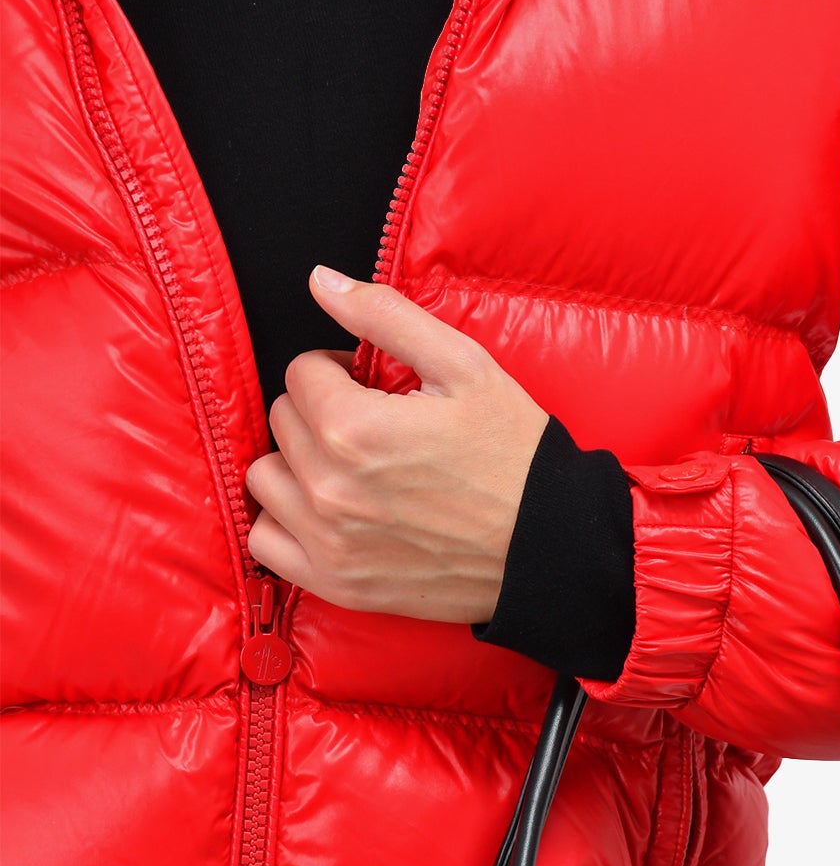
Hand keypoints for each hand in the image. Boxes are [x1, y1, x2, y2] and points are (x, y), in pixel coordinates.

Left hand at [245, 266, 549, 621]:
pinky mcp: (337, 583)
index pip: (302, 372)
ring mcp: (329, 542)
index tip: (374, 388)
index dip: (339, 370)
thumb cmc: (514, 457)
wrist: (548, 548)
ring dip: (295, 465)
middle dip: (320, 413)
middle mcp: (330, 489)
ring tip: (344, 469)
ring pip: (265, 478)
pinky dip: (284, 523)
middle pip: (282, 421)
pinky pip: (266, 541)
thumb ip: (385, 315)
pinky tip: (324, 513)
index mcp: (354, 428)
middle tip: (372, 427)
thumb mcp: (463, 366)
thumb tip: (322, 282)